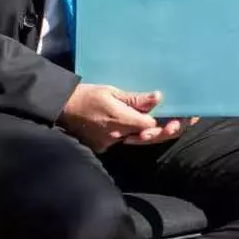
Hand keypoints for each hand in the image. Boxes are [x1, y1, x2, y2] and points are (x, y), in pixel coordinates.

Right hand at [58, 84, 190, 152]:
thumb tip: (158, 97)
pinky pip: (123, 142)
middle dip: (163, 132)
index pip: (150, 125)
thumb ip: (134, 98)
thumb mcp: (110, 91)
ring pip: (136, 141)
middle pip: (147, 137)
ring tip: (165, 126)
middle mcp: (117, 135)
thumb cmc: (86, 95)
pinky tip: (142, 129)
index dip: (164, 122)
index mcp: (120, 119)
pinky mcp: (103, 147)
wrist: (61, 108)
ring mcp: (110, 143)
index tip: (175, 116)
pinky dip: (133, 136)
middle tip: (176, 125)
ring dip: (150, 134)